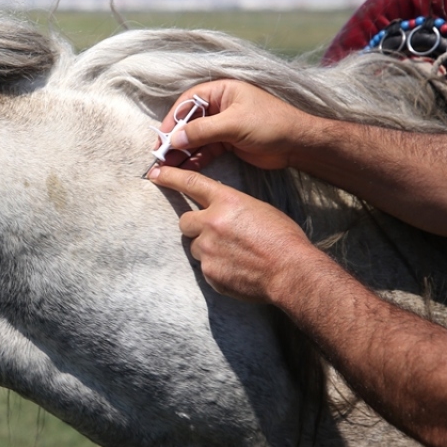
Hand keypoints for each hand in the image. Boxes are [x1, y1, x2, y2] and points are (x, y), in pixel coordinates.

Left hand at [147, 164, 330, 302]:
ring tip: (234, 255)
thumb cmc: (283, 238)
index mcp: (227, 201)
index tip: (155, 174)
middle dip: (196, 226)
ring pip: (195, 247)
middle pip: (185, 221)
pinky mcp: (209, 272)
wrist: (291, 271)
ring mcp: (207, 249)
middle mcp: (212, 222)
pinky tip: (238, 270)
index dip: (171, 177)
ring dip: (207, 249)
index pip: (191, 183)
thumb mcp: (259, 210)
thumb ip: (232, 209)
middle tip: (216, 235)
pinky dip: (217, 268)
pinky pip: (205, 268)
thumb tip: (219, 214)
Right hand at [156, 80, 317, 171]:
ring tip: (167, 168)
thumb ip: (203, 130)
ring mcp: (222, 125)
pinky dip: (194, 160)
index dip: (173, 119)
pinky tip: (184, 170)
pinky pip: (205, 150)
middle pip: (188, 122)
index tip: (162, 138)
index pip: (188, 102)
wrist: (297, 144)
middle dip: (174, 140)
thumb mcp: (234, 124)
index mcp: (221, 92)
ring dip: (181, 153)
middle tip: (160, 158)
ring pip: (195, 139)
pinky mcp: (227, 142)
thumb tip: (175, 138)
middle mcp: (219, 106)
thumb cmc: (270, 124)